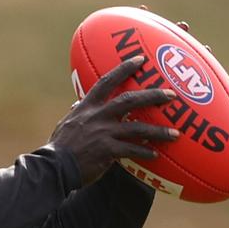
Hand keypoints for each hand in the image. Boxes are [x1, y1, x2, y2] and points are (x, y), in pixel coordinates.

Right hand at [50, 56, 178, 185]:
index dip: (124, 69)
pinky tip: (155, 155)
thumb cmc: (58, 148)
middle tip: (171, 95)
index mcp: (87, 108)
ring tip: (175, 133)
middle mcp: (97, 117)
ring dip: (158, 131)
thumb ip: (76, 114)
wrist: (53, 168)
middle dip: (152, 96)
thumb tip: (76, 106)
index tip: (140, 59)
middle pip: (129, 101)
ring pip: (137, 129)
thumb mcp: (65, 125)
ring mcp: (103, 134)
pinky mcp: (107, 152)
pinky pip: (131, 151)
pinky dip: (144, 152)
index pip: (106, 82)